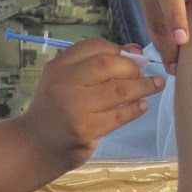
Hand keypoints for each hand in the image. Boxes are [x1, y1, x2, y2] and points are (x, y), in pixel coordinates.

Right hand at [20, 38, 164, 171]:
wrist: (35, 146)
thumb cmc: (56, 108)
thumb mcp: (65, 80)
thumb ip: (94, 65)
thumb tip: (135, 50)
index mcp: (58, 66)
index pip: (93, 46)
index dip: (118, 49)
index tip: (135, 55)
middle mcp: (64, 83)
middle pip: (107, 64)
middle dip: (133, 67)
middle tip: (145, 73)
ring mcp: (74, 107)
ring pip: (119, 90)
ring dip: (143, 86)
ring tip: (156, 85)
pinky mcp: (85, 130)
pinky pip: (119, 115)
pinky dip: (135, 109)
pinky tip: (142, 106)